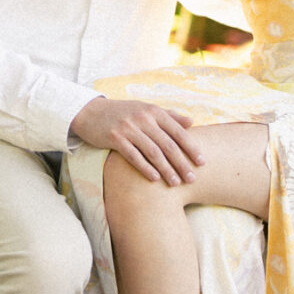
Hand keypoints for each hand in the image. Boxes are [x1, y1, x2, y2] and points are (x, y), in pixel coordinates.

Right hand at [70, 96, 203, 186]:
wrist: (91, 111)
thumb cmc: (123, 112)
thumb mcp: (146, 109)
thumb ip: (169, 116)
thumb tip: (192, 122)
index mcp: (154, 111)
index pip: (178, 131)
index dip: (191, 147)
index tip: (202, 162)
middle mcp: (143, 118)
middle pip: (168, 144)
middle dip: (182, 163)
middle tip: (192, 178)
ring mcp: (129, 128)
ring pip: (153, 152)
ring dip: (166, 169)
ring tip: (176, 183)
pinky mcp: (115, 138)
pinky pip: (133, 156)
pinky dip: (145, 168)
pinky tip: (155, 179)